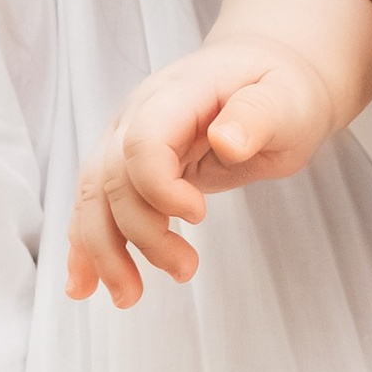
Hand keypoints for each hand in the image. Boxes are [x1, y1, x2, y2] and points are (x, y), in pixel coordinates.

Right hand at [65, 39, 335, 305]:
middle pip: (113, 177)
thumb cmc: (278, 89)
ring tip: (128, 297)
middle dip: (140, 234)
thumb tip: (228, 140)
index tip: (198, 216)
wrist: (263, 75)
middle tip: (186, 270)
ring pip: (95, 198)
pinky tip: (84, 284)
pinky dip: (86, 244)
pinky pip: (95, 205)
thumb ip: (257, 116)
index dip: (159, 187)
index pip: (143, 141)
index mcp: (178, 93)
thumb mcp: (286, 100)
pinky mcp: (126, 165)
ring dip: (104, 252)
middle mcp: (138, 113)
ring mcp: (125, 138)